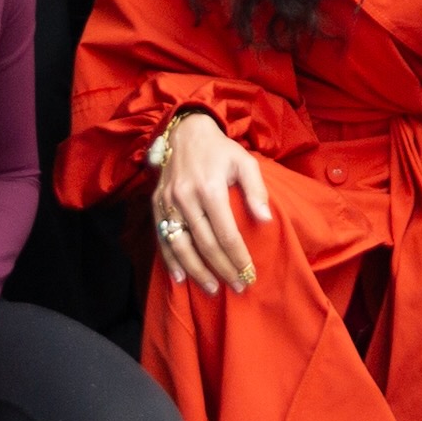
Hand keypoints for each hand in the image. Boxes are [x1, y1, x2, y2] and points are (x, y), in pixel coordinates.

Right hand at [148, 113, 272, 292]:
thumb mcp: (245, 162)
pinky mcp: (156, 203)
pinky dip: (170, 260)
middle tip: (238, 286)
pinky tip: (180, 277)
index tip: (249, 273)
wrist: (185, 132)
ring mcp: (168, 202)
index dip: (237, 257)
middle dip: (222, 269)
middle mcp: (186, 197)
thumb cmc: (220, 150)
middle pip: (204, 244)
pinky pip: (162, 237)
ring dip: (197, 271)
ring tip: (212, 288)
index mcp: (210, 188)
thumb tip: (265, 220)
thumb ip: (256, 191)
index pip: (225, 233)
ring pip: (181, 245)